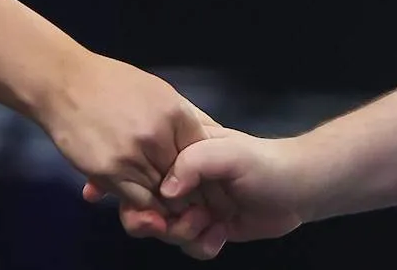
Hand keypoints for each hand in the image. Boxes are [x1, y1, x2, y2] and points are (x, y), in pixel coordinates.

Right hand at [33, 52, 215, 212]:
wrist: (64, 83)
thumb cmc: (111, 83)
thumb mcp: (158, 90)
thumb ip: (185, 116)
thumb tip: (211, 136)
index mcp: (175, 113)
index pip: (203, 155)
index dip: (207, 174)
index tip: (206, 185)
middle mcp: (156, 136)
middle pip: (186, 180)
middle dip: (190, 193)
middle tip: (193, 205)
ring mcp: (131, 156)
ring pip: (163, 195)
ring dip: (167, 204)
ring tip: (168, 206)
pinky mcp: (108, 172)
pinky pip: (137, 201)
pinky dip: (144, 208)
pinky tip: (145, 204)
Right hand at [83, 127, 313, 259]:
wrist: (302, 190)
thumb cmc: (266, 163)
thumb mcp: (228, 152)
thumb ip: (194, 163)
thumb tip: (164, 191)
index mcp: (182, 150)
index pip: (138, 162)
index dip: (114, 178)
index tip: (94, 193)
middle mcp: (183, 177)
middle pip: (141, 201)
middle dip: (145, 219)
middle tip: (160, 226)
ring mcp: (195, 203)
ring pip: (162, 227)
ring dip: (179, 233)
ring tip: (207, 225)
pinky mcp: (209, 227)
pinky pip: (187, 243)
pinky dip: (198, 245)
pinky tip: (219, 238)